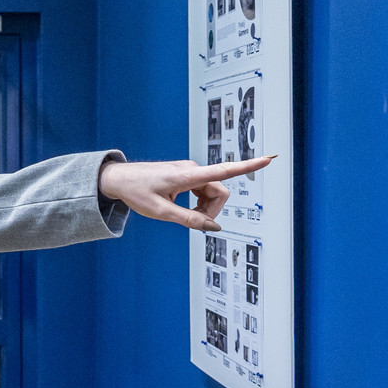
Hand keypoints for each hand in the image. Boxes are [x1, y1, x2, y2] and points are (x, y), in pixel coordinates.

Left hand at [98, 156, 274, 231]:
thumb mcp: (161, 212)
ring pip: (212, 193)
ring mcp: (190, 171)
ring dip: (205, 208)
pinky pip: (204, 191)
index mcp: (187, 175)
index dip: (248, 166)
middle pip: (220, 192)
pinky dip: (199, 203)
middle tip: (192, 222)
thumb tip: (214, 228)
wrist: (119, 178)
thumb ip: (189, 220)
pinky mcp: (187, 175)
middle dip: (212, 210)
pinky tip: (184, 207)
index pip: (224, 171)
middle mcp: (192, 169)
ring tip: (184, 215)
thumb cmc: (136, 192)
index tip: (268, 159)